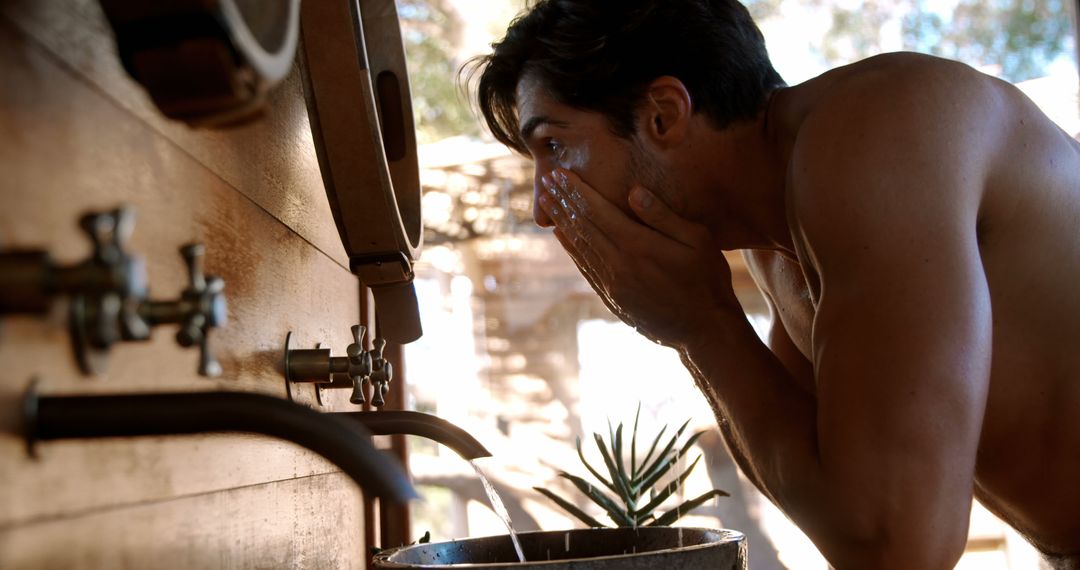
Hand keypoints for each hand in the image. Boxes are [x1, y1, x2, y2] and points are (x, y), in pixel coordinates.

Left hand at [537, 168, 742, 349]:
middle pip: (583, 225)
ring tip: (546, 203)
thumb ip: (663, 216)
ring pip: (580, 246)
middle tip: (545, 181)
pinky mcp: (613, 298)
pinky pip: (585, 268)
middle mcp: (618, 264)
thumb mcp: (697, 240)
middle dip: (563, 200)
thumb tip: (633, 192)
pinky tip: (562, 236)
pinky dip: (571, 249)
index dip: (576, 190)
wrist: (705, 330)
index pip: (597, 210)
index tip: (559, 173)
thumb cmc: (707, 279)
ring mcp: (613, 284)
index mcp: (638, 245)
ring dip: (562, 221)